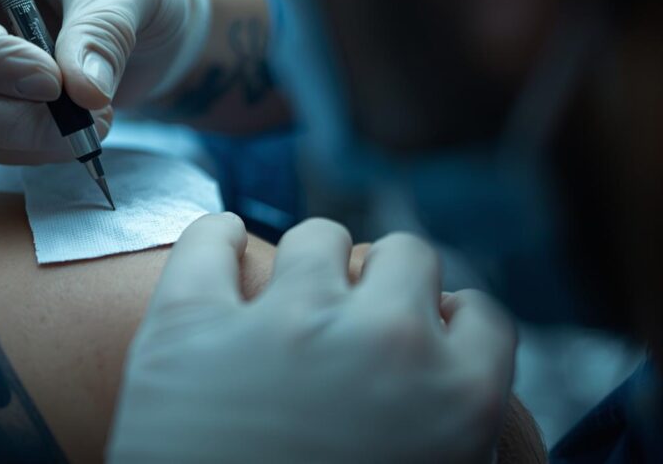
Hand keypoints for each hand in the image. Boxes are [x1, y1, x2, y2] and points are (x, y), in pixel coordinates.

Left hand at [109, 214, 516, 462]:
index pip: (481, 316)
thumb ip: (452, 432)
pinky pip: (209, 240)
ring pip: (318, 237)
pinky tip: (222, 246)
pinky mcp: (189, 324)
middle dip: (386, 279)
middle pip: (407, 254)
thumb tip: (449, 392)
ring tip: (291, 287)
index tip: (425, 327)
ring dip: (311, 258)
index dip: (450, 320)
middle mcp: (382, 342)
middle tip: (356, 309)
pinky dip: (215, 238)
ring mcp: (283, 324)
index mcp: (456, 399)